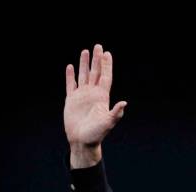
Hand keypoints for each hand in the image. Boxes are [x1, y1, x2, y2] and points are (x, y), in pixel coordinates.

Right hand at [64, 43, 126, 165]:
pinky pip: (71, 85)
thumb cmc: (96, 135)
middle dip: (97, 60)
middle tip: (98, 46)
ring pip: (84, 76)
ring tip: (85, 51)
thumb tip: (124, 103)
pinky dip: (70, 76)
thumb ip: (115, 113)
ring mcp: (82, 96)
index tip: (107, 53)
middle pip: (95, 73)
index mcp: (102, 97)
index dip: (106, 65)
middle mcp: (93, 94)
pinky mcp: (71, 101)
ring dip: (84, 64)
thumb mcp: (107, 124)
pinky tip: (71, 67)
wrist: (82, 142)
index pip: (105, 77)